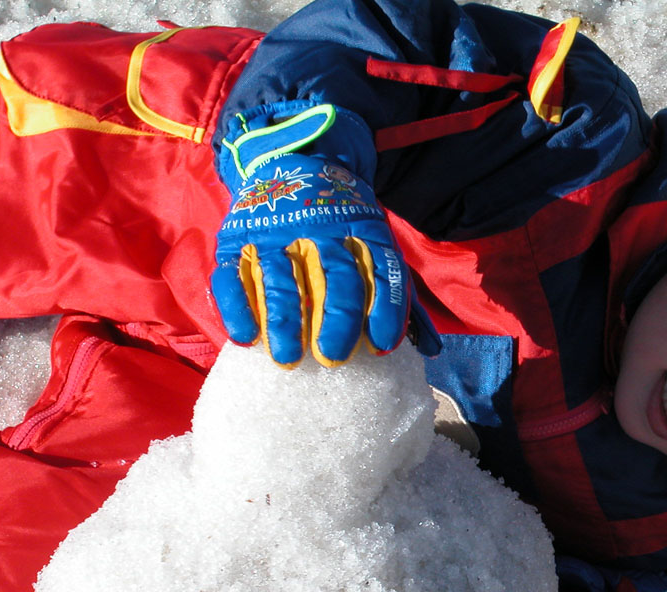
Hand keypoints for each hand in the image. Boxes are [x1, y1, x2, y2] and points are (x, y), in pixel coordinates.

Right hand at [211, 102, 437, 366]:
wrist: (296, 159)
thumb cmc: (345, 223)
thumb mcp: (378, 243)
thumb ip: (400, 295)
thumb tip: (431, 350)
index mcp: (364, 233)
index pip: (381, 272)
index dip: (385, 309)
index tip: (383, 345)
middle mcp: (323, 233)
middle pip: (335, 277)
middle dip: (337, 319)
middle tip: (334, 356)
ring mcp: (278, 236)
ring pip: (283, 280)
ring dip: (284, 321)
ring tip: (288, 356)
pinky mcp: (240, 239)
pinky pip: (235, 274)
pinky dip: (238, 306)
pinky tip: (245, 337)